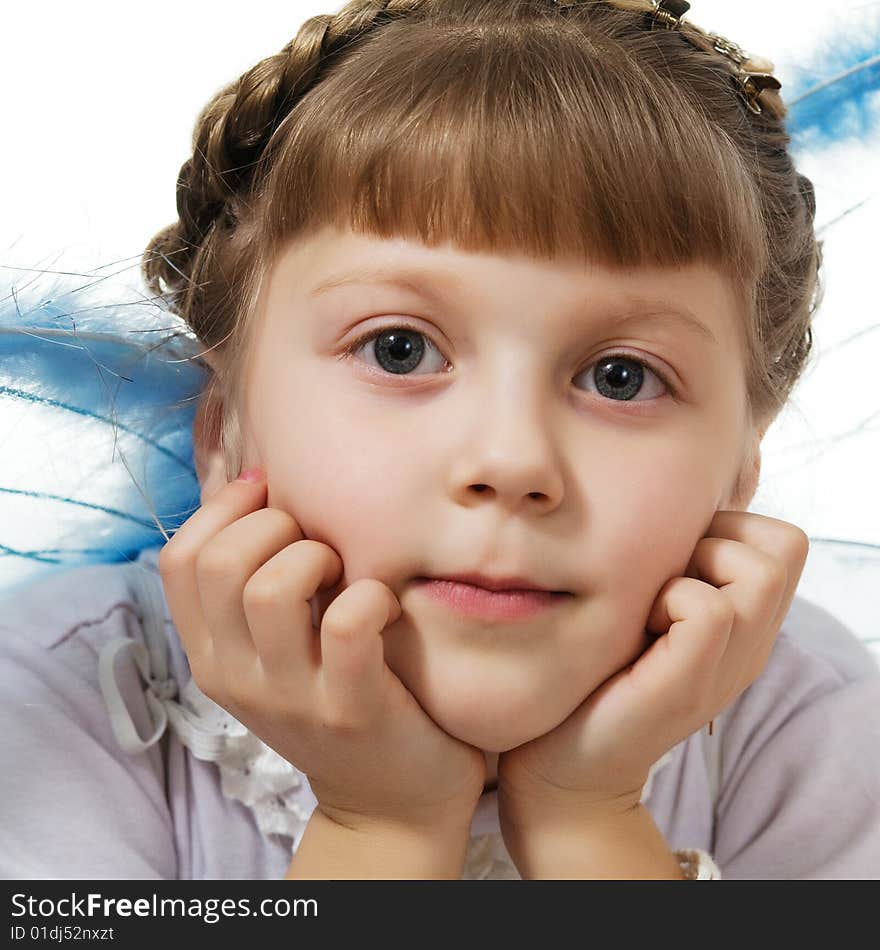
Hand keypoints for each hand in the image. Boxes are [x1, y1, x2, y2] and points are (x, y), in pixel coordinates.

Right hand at [158, 471, 486, 833]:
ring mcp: (289, 698)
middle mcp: (234, 676)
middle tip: (317, 541)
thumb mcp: (275, 650)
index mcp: (211, 653)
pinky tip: (384, 604)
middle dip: (274, 524)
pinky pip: (346, 624)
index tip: (272, 494)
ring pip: (271, 588)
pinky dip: (370, 595)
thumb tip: (256, 482)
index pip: (177, 558)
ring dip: (317, 556)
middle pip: (218, 563)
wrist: (390, 801)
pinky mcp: (349, 710)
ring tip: (346, 571)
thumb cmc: (337, 697)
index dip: (224, 508)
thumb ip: (254, 585)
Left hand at [497, 510, 809, 829]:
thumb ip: (672, 566)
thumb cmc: (594, 673)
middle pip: (784, 546)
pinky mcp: (689, 684)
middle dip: (717, 537)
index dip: (728, 526)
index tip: (673, 558)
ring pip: (759, 569)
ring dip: (694, 566)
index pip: (782, 540)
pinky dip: (668, 599)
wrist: (563, 766)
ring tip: (651, 604)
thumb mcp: (645, 609)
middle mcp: (751, 644)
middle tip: (663, 576)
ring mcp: (727, 668)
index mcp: (745, 625)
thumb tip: (669, 506)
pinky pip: (710, 608)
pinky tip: (637, 628)